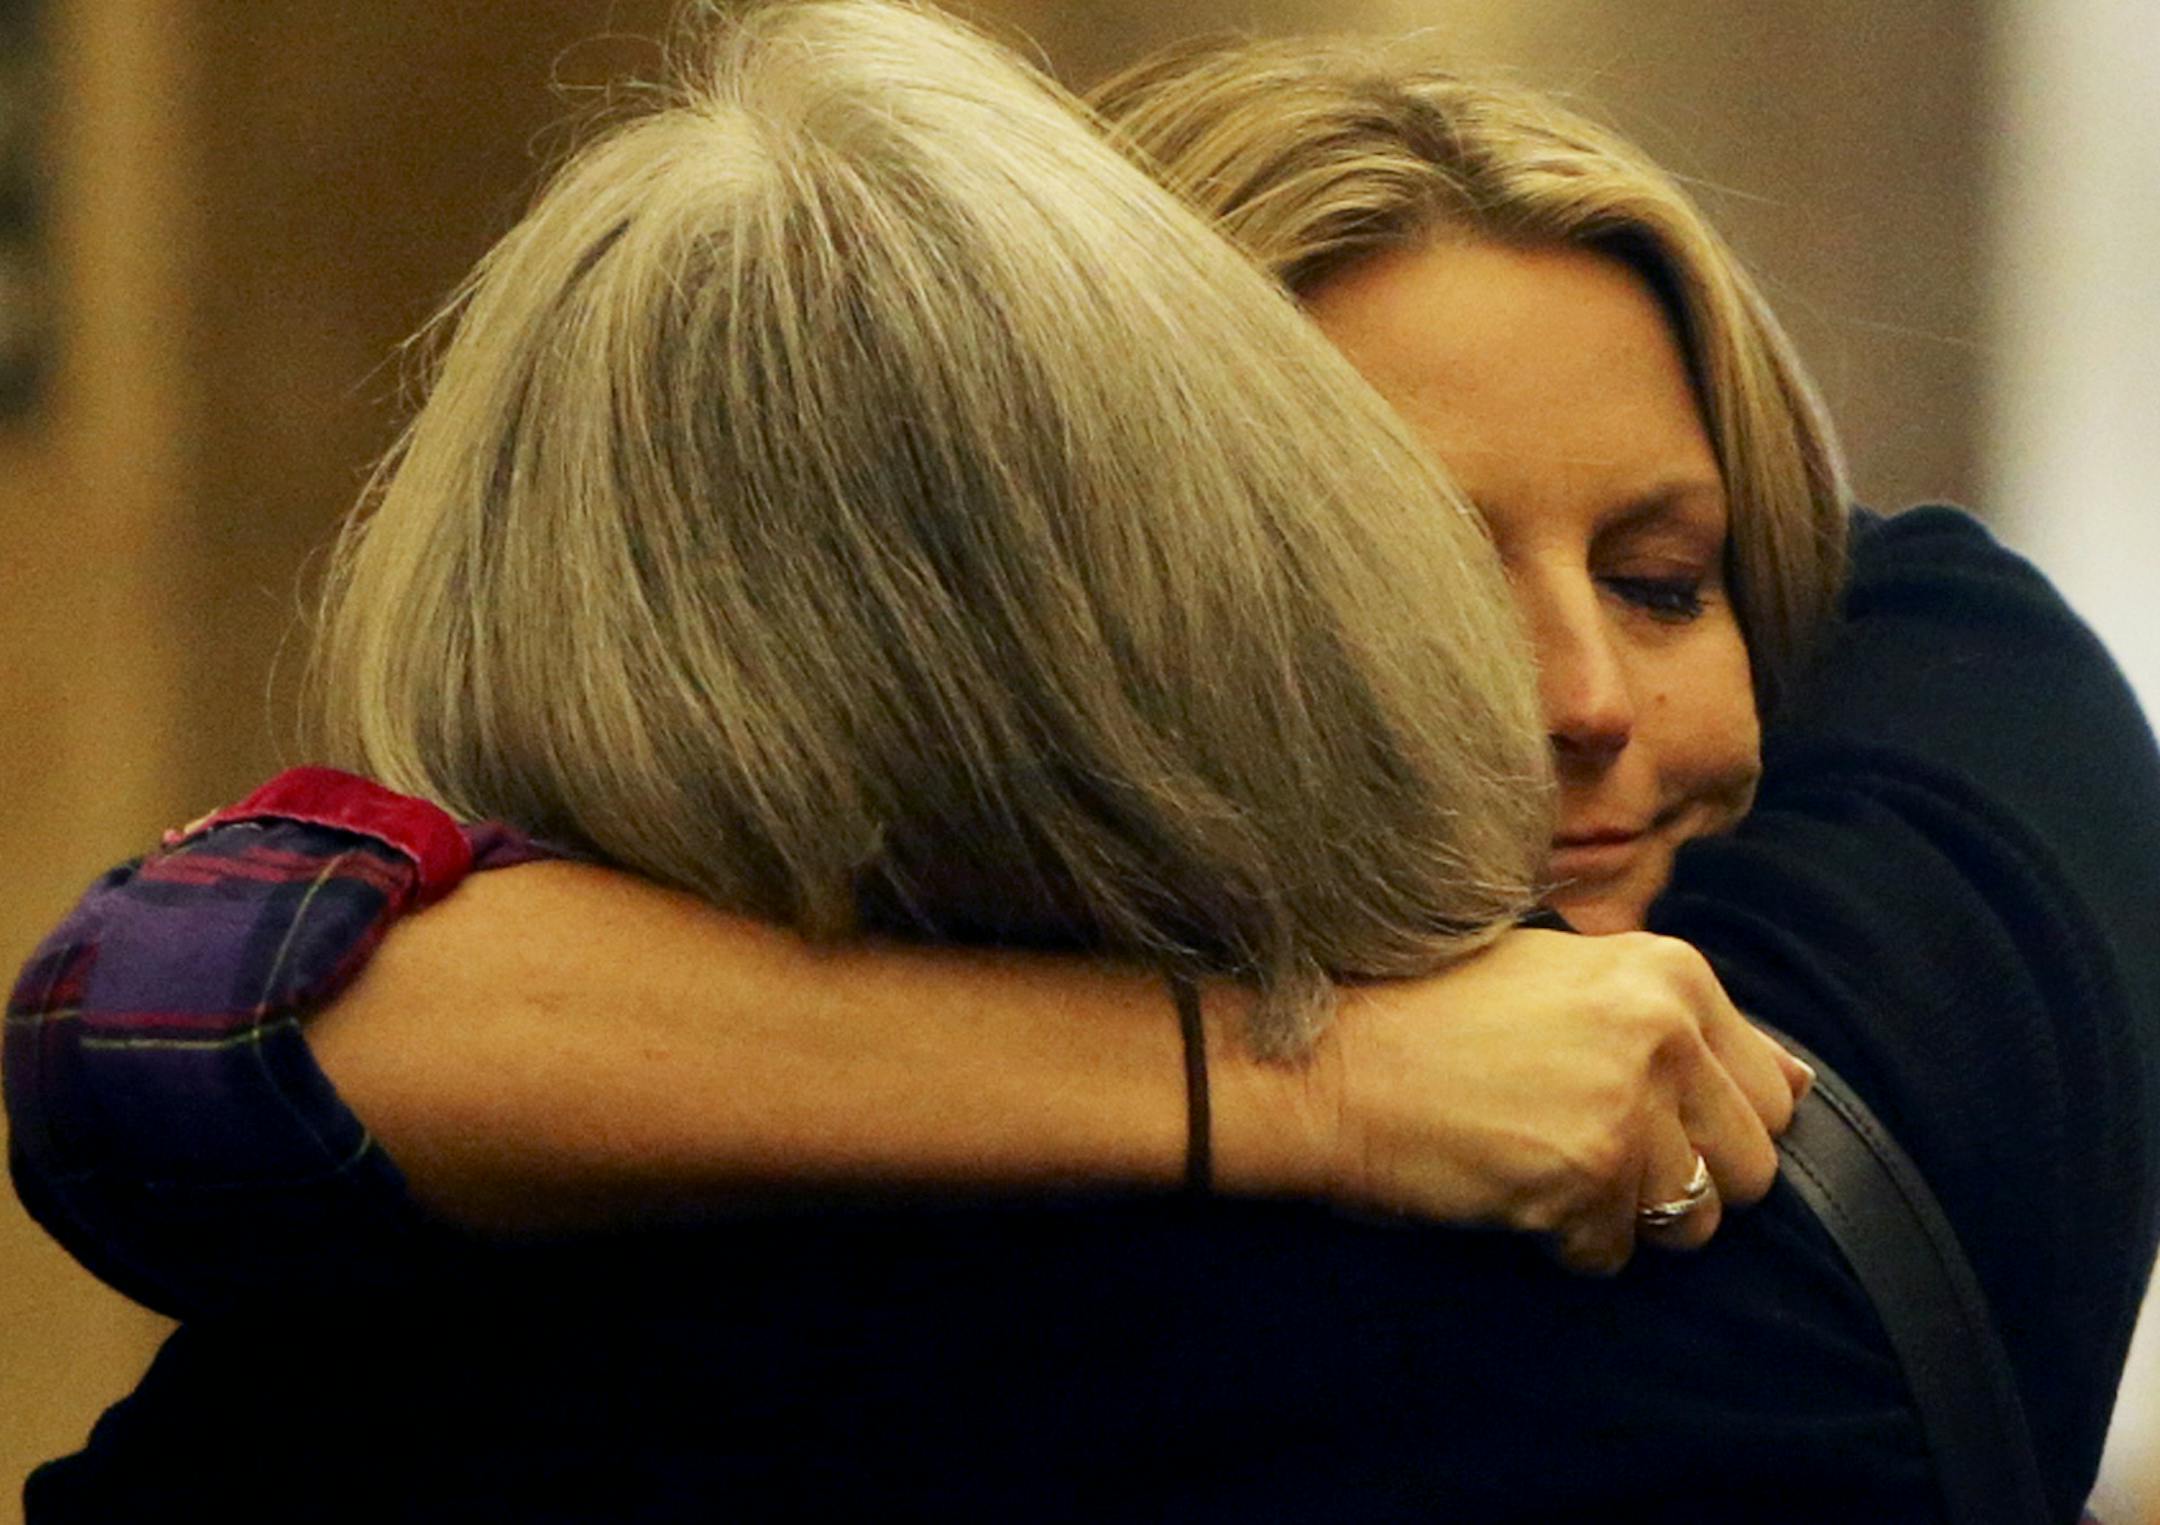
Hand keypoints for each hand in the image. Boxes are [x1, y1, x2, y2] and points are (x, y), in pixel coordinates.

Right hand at [1320, 929, 1810, 1273]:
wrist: (1330, 1060)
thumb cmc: (1436, 1014)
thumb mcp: (1572, 980)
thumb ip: (1686, 1025)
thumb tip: (1802, 1086)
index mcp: (1671, 973)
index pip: (1773, 1090)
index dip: (1708, 1124)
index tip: (1638, 1117)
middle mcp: (1664, 1031)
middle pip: (1754, 1163)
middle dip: (1685, 1177)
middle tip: (1595, 1152)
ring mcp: (1629, 1105)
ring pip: (1697, 1220)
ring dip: (1628, 1215)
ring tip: (1548, 1167)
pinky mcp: (1586, 1177)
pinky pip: (1613, 1253)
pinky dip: (1562, 1240)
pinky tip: (1508, 1185)